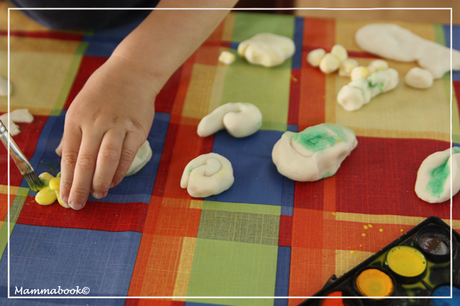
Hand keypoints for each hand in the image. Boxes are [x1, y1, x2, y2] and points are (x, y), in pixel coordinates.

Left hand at [56, 55, 157, 209]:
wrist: (132, 73)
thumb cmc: (103, 91)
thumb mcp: (80, 106)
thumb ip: (72, 133)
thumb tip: (60, 155)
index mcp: (76, 118)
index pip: (68, 155)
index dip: (66, 179)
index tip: (64, 196)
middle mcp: (94, 122)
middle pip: (85, 161)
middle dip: (79, 187)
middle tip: (77, 204)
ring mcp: (117, 125)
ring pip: (106, 160)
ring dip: (101, 181)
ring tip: (98, 194)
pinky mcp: (137, 129)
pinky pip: (127, 156)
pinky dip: (120, 171)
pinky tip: (115, 180)